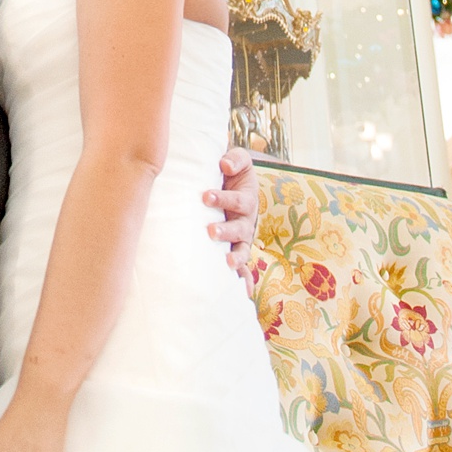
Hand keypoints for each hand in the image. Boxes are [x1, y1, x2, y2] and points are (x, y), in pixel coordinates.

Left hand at [205, 145, 260, 287]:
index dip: (223, 198)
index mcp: (246, 199)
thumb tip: (224, 166)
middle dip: (226, 230)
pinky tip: (242, 292)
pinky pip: (243, 268)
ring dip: (236, 256)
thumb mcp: (238, 161)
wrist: (231, 184)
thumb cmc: (231, 173)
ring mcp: (241, 238)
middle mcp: (246, 221)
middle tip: (210, 231)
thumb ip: (235, 159)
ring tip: (227, 261)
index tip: (205, 196)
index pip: (237, 200)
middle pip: (240, 228)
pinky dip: (244, 279)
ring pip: (242, 249)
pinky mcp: (236, 250)